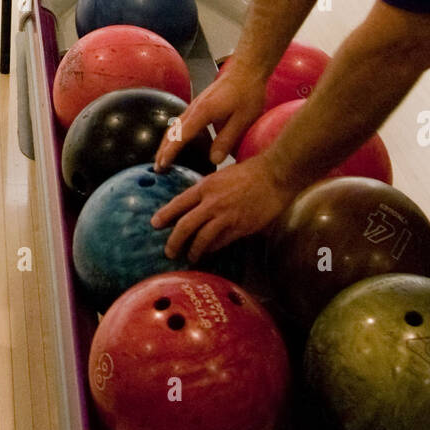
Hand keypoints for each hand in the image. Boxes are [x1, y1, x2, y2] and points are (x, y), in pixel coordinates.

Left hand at [152, 153, 297, 261]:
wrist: (275, 175)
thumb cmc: (249, 172)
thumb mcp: (221, 176)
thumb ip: (208, 191)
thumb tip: (195, 205)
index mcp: (206, 186)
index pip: (179, 203)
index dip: (165, 215)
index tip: (155, 223)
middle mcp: (213, 202)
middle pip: (185, 226)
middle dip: (174, 241)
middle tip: (169, 252)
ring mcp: (227, 216)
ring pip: (202, 239)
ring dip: (193, 251)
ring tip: (190, 257)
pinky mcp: (240, 227)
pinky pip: (221, 242)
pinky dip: (212, 249)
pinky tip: (209, 253)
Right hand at [153, 63, 265, 170]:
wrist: (246, 70)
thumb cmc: (247, 93)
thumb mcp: (242, 119)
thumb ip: (227, 139)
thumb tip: (213, 160)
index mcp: (203, 112)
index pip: (181, 136)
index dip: (170, 152)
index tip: (162, 166)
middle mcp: (194, 108)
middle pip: (172, 131)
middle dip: (163, 150)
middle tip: (157, 168)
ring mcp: (195, 105)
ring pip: (174, 126)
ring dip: (166, 143)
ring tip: (162, 158)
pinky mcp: (199, 104)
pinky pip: (181, 121)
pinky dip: (174, 134)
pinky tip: (177, 141)